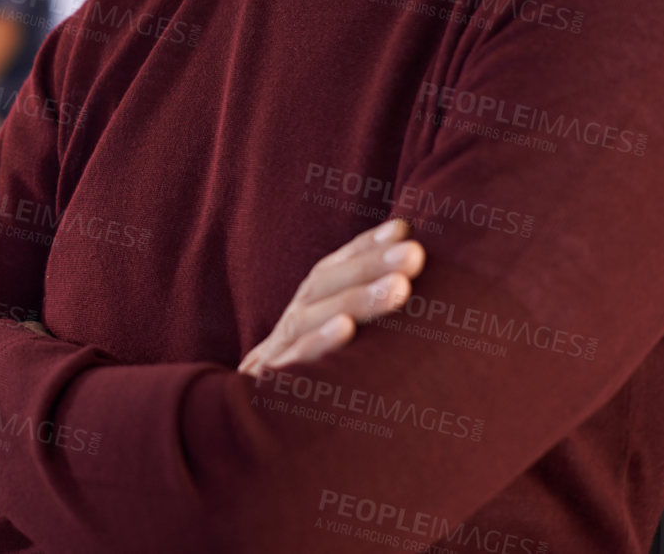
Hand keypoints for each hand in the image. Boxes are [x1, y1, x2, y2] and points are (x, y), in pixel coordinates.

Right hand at [237, 218, 424, 378]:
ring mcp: (277, 350)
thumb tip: (410, 275)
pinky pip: (292, 360)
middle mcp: (292, 322)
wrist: (249, 432)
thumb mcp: (334, 344)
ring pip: (312, 316)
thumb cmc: (313, 385)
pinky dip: (318, 342)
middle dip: (370, 265)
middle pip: (325, 284)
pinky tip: (347, 328)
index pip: (335, 268)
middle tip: (415, 253)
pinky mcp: (267, 385)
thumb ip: (362, 314)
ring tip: (399, 287)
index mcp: (309, 309)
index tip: (404, 230)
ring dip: (356, 298)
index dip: (366, 247)